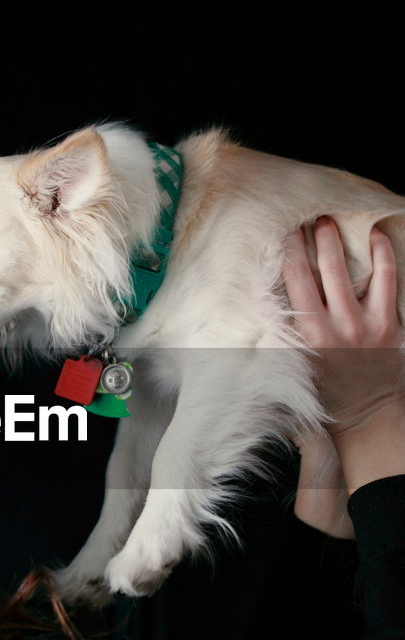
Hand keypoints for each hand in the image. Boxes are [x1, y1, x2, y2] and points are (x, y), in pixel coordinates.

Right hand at [283, 217, 404, 494]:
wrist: (366, 420)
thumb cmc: (325, 397)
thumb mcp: (291, 374)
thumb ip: (276, 346)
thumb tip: (250, 319)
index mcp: (302, 339)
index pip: (290, 286)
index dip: (286, 254)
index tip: (282, 232)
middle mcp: (330, 328)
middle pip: (318, 270)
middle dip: (311, 239)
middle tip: (308, 218)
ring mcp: (362, 326)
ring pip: (348, 271)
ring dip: (339, 241)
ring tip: (332, 221)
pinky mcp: (388, 326)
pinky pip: (388, 280)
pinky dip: (383, 255)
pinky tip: (377, 237)